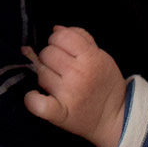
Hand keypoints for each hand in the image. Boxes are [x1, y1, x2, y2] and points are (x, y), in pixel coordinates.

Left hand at [22, 25, 128, 146]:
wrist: (115, 117)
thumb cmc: (106, 83)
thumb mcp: (102, 56)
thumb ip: (81, 38)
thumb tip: (56, 29)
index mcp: (91, 58)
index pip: (61, 36)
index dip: (58, 40)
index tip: (62, 48)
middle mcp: (78, 75)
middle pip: (47, 53)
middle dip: (51, 56)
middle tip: (60, 66)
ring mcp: (68, 94)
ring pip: (41, 72)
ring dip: (45, 74)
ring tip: (57, 81)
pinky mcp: (60, 113)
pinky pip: (37, 103)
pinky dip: (32, 99)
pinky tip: (35, 95)